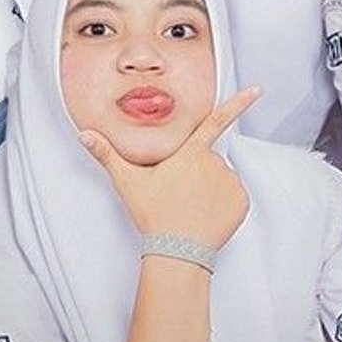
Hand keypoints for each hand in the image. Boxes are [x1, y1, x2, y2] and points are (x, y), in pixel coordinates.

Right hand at [82, 89, 257, 246]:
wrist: (178, 251)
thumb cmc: (154, 215)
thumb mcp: (128, 182)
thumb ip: (106, 155)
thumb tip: (84, 134)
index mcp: (191, 152)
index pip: (217, 120)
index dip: (238, 103)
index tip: (257, 90)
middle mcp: (215, 162)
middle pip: (207, 162)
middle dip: (196, 174)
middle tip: (178, 196)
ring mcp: (230, 182)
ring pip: (220, 180)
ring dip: (209, 190)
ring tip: (190, 209)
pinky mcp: (241, 203)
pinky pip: (233, 199)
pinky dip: (222, 206)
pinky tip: (205, 217)